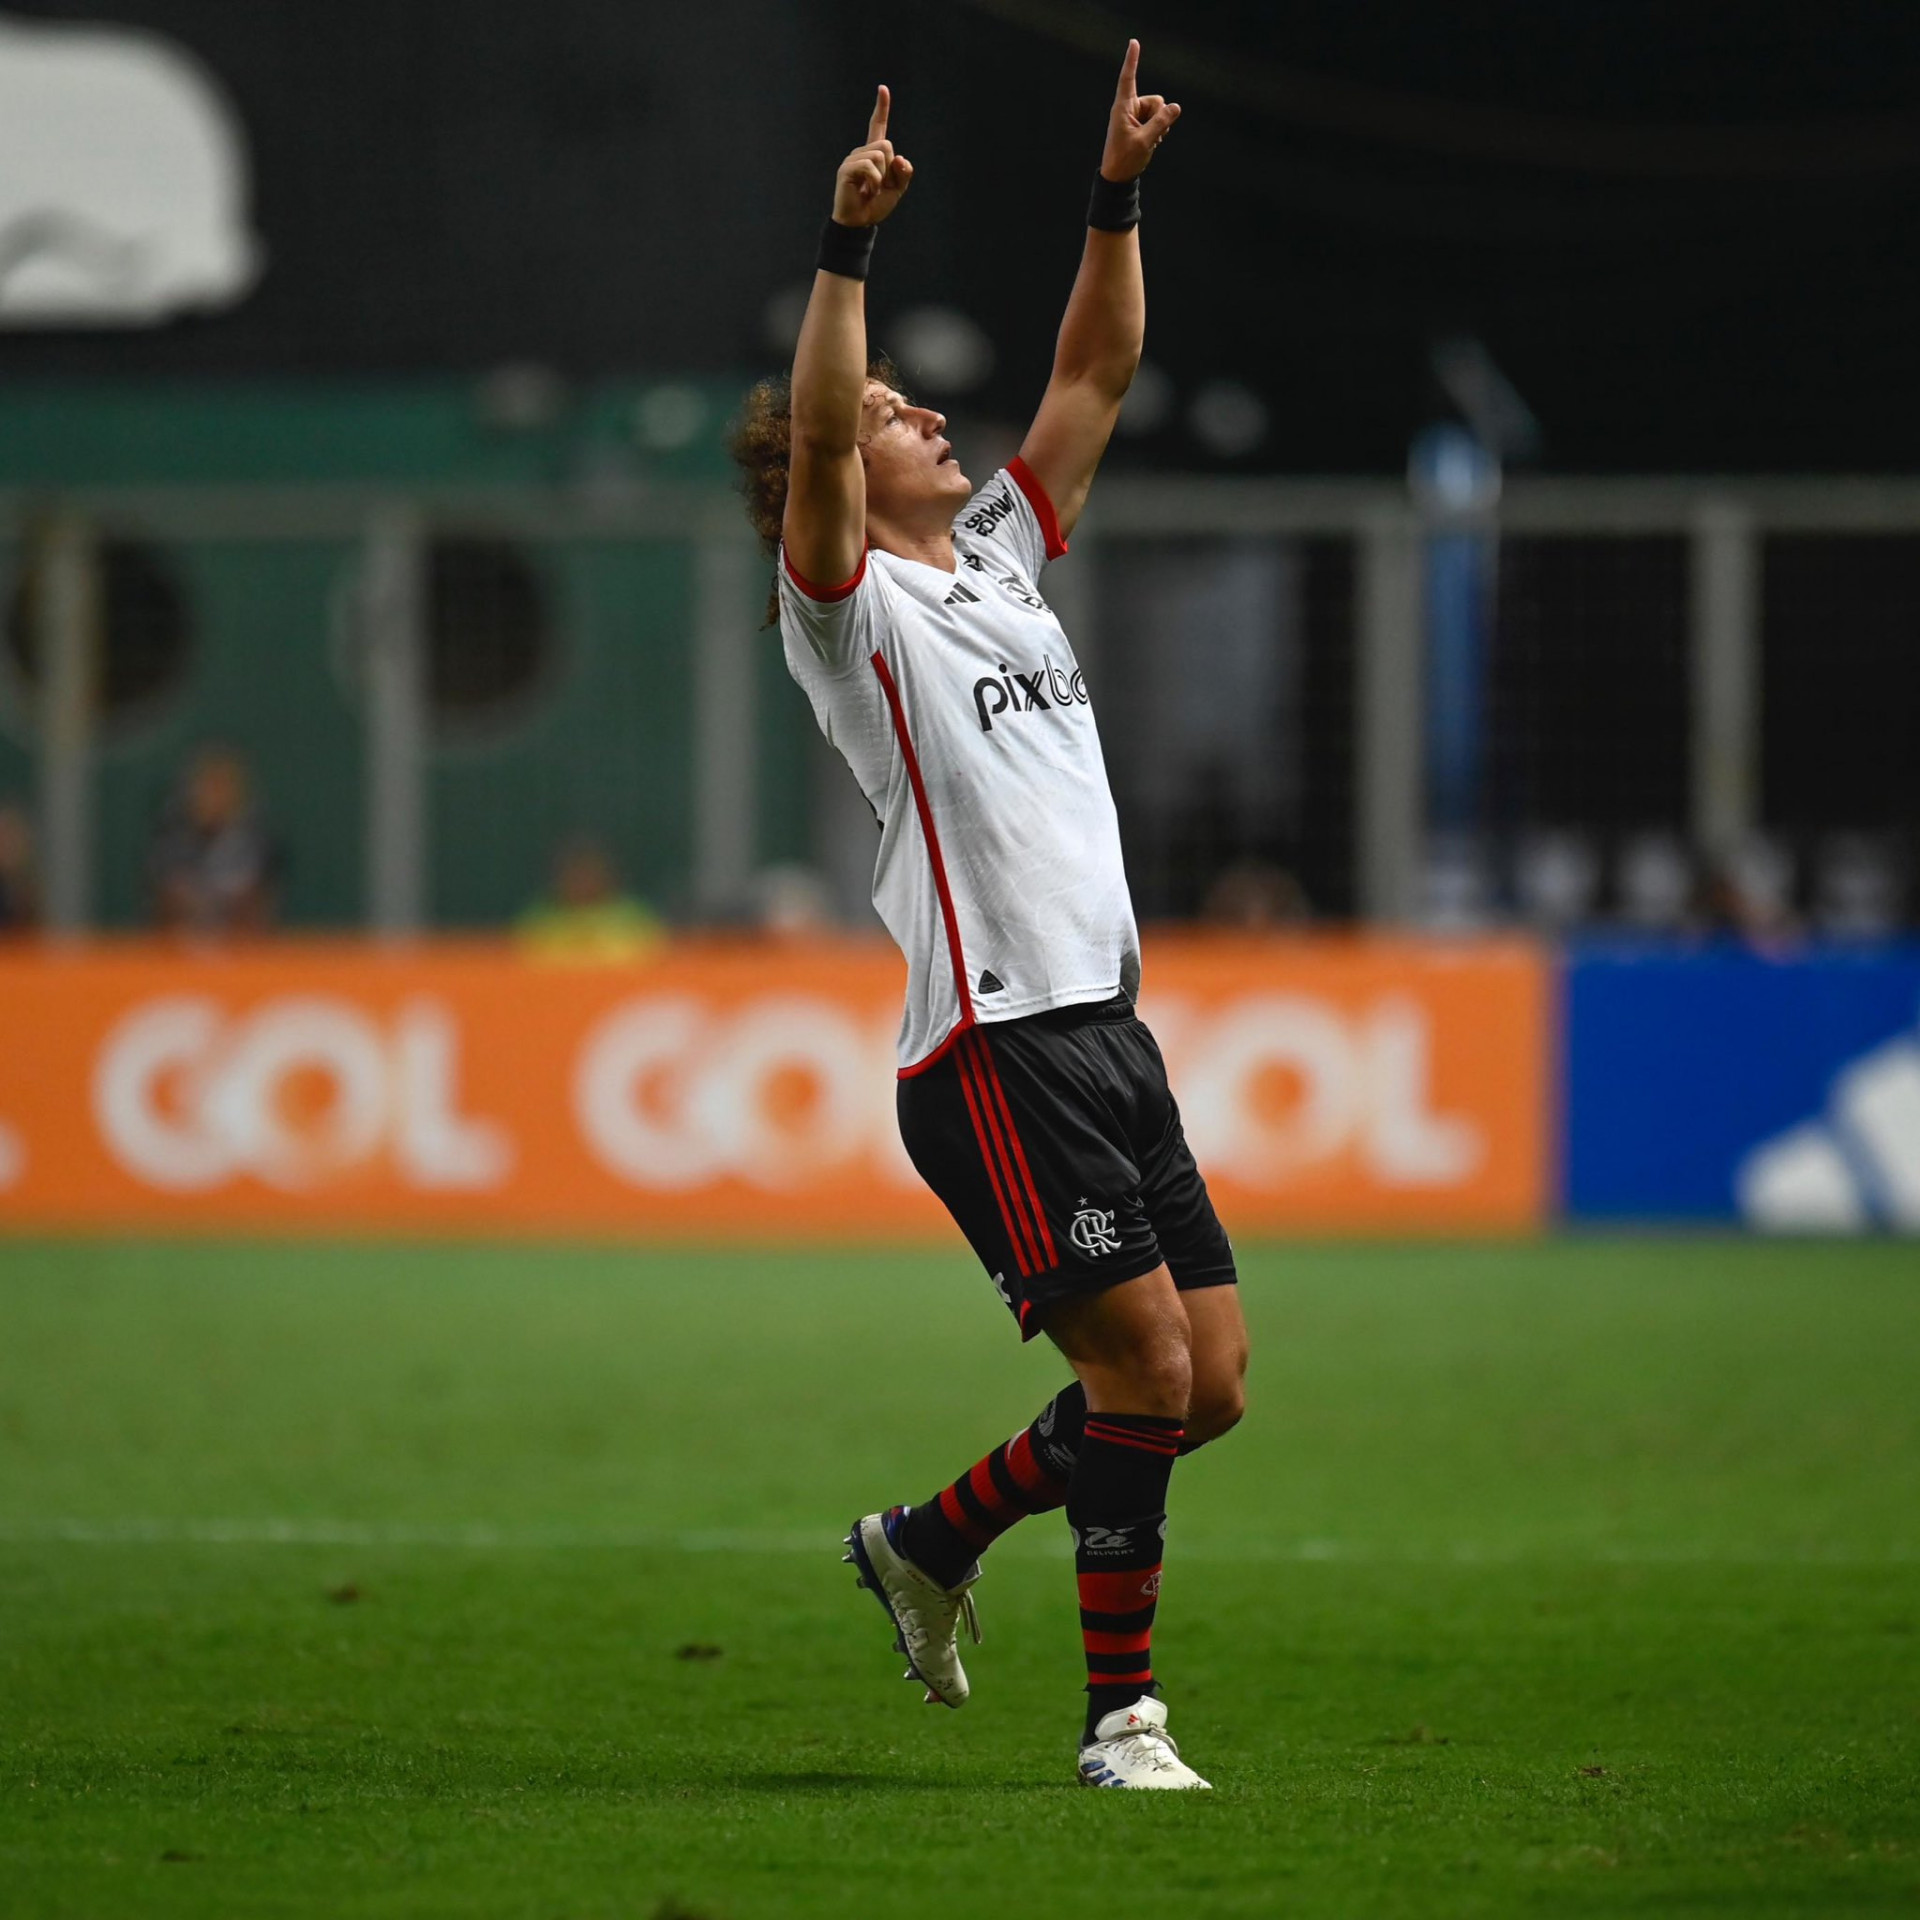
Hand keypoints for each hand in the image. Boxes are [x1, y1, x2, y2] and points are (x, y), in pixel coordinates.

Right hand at [832, 85, 913, 226]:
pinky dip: (874, 182)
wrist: (860, 222)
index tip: (883, 88)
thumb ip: (903, 173)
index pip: (878, 127)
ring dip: (882, 177)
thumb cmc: (876, 204)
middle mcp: (862, 152)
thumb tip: (899, 158)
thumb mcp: (897, 189)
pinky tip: (866, 191)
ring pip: (880, 155)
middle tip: (880, 186)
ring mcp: (853, 159)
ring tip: (871, 189)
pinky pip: (870, 167)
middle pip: (887, 145)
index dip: (882, 108)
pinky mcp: (846, 169)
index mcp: (874, 154)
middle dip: (890, 168)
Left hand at [1099, 40, 1179, 182]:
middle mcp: (1129, 108)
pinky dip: (1159, 130)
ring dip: (1160, 126)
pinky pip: (1159, 120)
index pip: (1128, 78)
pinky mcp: (1141, 124)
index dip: (1132, 60)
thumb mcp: (1145, 141)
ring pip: (1159, 111)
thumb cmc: (1125, 159)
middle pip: (1156, 101)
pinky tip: (1151, 142)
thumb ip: (1161, 123)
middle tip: (1150, 136)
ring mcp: (1136, 116)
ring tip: (1148, 141)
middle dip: (1160, 116)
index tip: (1134, 42)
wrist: (1118, 177)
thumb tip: (1176, 107)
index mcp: (1123, 108)